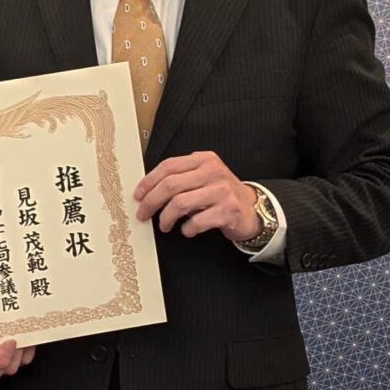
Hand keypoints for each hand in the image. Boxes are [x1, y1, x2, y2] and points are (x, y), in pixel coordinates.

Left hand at [134, 151, 261, 243]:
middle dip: (151, 201)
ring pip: (180, 204)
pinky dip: (187, 229)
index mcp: (204, 159)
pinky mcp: (228, 211)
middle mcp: (213, 172)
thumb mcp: (203, 178)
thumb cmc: (220, 194)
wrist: (251, 209)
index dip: (149, 181)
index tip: (138, 195)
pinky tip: (187, 230)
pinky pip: (196, 222)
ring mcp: (222, 191)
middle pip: (170, 185)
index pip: (169, 166)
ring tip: (164, 225)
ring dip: (166, 218)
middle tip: (143, 213)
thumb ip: (180, 178)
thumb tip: (147, 191)